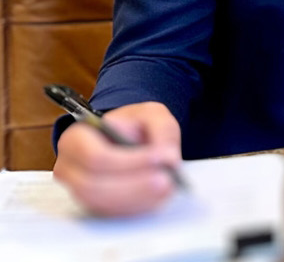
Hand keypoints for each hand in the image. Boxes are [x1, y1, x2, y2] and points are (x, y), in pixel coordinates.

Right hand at [53, 102, 182, 216]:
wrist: (130, 139)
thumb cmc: (137, 125)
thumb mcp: (153, 115)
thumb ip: (162, 131)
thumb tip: (167, 158)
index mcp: (76, 139)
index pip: (95, 157)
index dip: (129, 162)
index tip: (160, 158)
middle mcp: (70, 168)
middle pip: (93, 187)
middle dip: (133, 186)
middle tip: (167, 180)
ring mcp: (78, 190)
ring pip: (102, 204)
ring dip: (136, 199)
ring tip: (167, 187)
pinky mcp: (93, 206)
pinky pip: (111, 214)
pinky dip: (136, 207)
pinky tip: (157, 196)